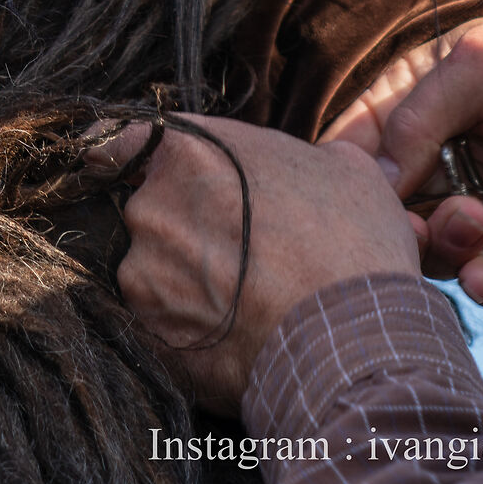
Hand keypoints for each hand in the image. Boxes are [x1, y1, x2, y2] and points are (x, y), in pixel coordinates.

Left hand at [94, 115, 422, 411]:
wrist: (353, 336)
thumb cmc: (355, 245)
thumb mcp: (346, 169)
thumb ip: (301, 155)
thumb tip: (314, 160)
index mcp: (189, 151)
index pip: (127, 144)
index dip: (127, 161)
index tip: (129, 176)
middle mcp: (151, 205)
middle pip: (151, 213)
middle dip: (184, 233)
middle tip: (238, 258)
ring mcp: (142, 269)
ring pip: (153, 271)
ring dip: (186, 285)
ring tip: (244, 306)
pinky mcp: (147, 328)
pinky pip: (158, 322)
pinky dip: (187, 329)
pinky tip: (232, 338)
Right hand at [322, 13, 482, 304]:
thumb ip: (419, 111)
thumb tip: (373, 176)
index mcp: (421, 99)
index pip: (358, 143)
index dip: (350, 174)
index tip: (365, 193)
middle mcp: (442, 153)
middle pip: (384, 203)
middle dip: (396, 219)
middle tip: (421, 223)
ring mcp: (480, 200)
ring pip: (428, 244)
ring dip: (441, 247)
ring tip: (477, 226)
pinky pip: (481, 276)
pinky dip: (480, 283)